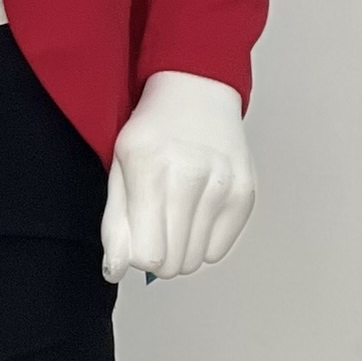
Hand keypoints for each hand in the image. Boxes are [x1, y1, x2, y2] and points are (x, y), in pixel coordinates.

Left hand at [100, 69, 255, 283]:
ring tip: (176, 212)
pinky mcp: (245, 193)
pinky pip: (219, 251)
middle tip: (156, 222)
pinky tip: (197, 209)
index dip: (138, 253)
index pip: (148, 254)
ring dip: (181, 248)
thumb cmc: (152, 130)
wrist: (196, 89)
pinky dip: (204, 240)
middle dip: (159, 253)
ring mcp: (223, 185)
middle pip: (173, 264)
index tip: (138, 234)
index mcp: (149, 167)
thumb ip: (115, 221)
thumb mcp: (120, 164)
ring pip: (196, 261)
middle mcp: (190, 176)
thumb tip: (115, 271)